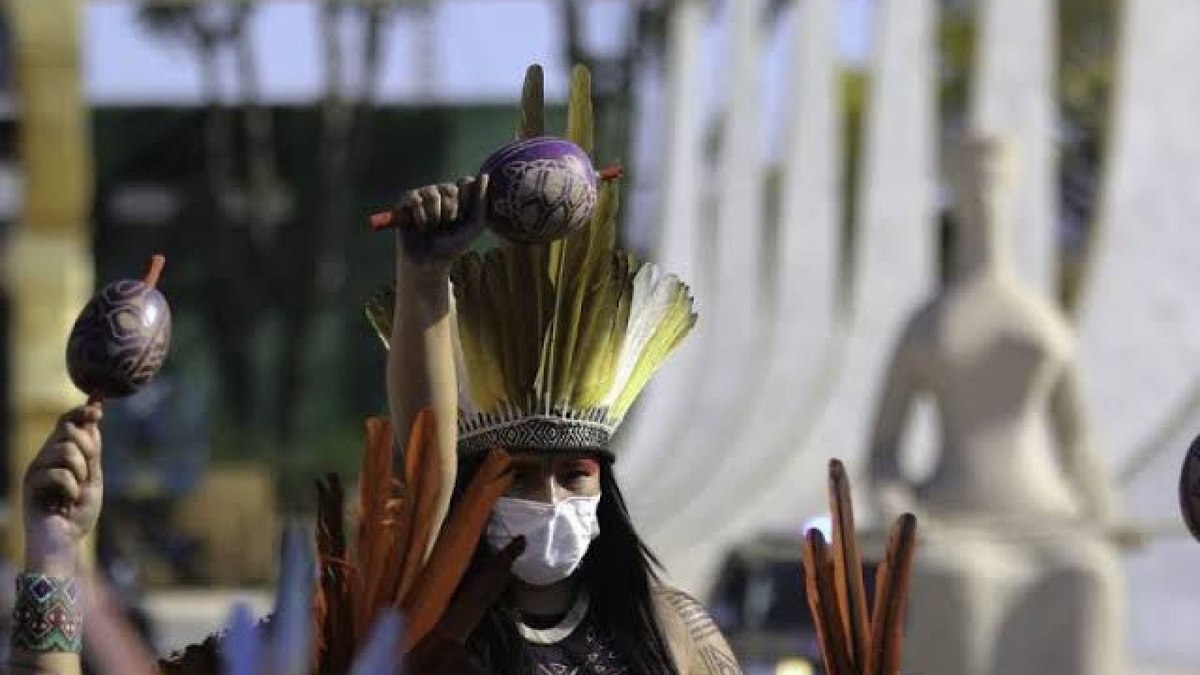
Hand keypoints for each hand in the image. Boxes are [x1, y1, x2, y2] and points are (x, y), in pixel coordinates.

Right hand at [22, 404, 103, 572]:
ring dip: (80, 472)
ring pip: (66, 449)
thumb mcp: (92, 478)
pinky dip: (71, 490)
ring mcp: (35, 469)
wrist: (64, 541)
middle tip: (87, 473)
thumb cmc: (77, 513)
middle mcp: (44, 458)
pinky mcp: (30, 484)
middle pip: (67, 430)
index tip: (98, 407)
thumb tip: (93, 420)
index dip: (81, 412)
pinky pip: (60, 474)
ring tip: (75, 492)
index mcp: (59, 455)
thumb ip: (92, 451)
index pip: (67, 423)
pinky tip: (65, 502)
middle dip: (87, 447)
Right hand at [393, 174, 490, 270]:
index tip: (464, 219)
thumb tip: (484, 175)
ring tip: (433, 228)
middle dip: (450, 214)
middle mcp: (443, 190)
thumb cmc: (454, 244)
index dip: (466, 201)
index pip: (466, 182)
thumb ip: (482, 202)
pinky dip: (421, 219)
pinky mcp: (408, 199)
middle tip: (446, 226)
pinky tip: (420, 227)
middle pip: (450, 189)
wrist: (429, 261)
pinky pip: (416, 200)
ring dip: (435, 218)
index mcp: (462, 194)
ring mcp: (425, 193)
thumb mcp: (475, 226)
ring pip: (433, 195)